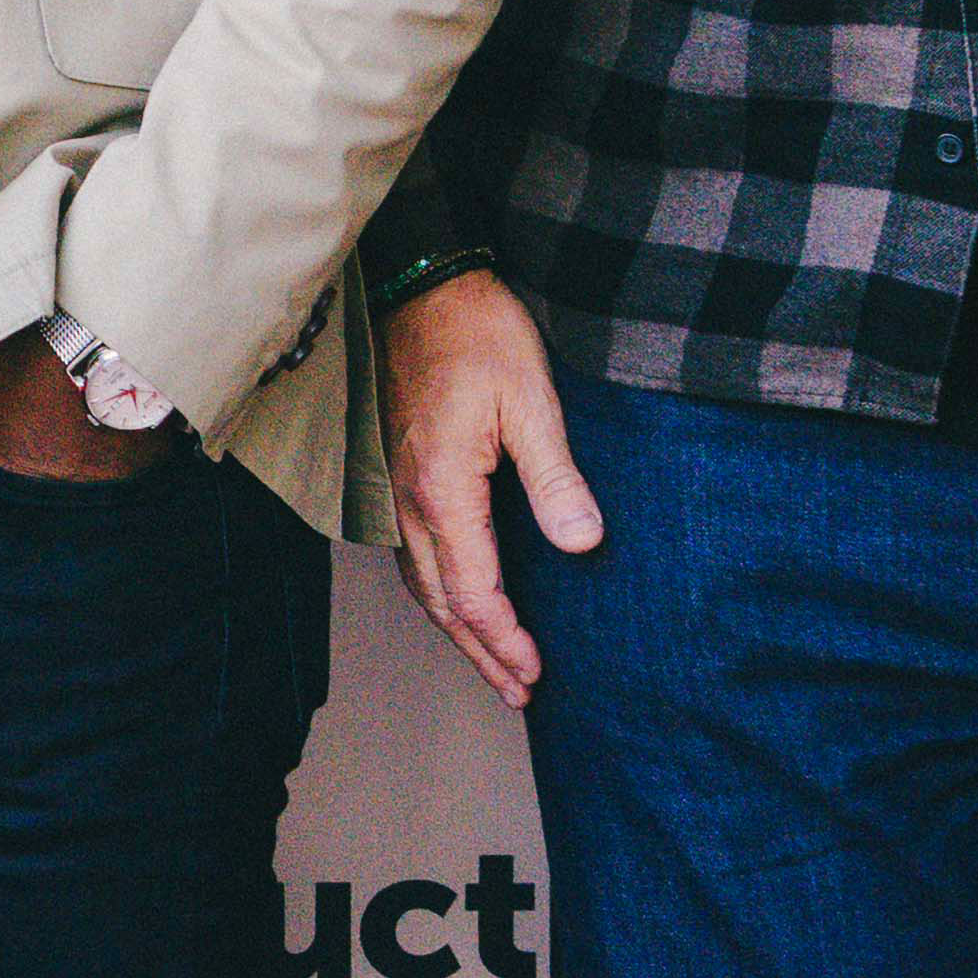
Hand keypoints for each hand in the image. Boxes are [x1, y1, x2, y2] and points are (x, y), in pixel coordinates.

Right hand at [387, 269, 600, 706]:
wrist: (418, 285)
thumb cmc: (476, 334)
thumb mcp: (532, 401)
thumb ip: (555, 478)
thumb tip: (583, 543)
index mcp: (443, 488)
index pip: (473, 591)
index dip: (505, 640)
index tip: (537, 673)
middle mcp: (408, 498)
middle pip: (441, 601)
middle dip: (481, 651)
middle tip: (519, 691)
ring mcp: (394, 487)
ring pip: (421, 582)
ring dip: (457, 628)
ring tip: (492, 661)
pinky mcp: (394, 472)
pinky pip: (412, 554)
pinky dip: (438, 591)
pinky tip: (458, 598)